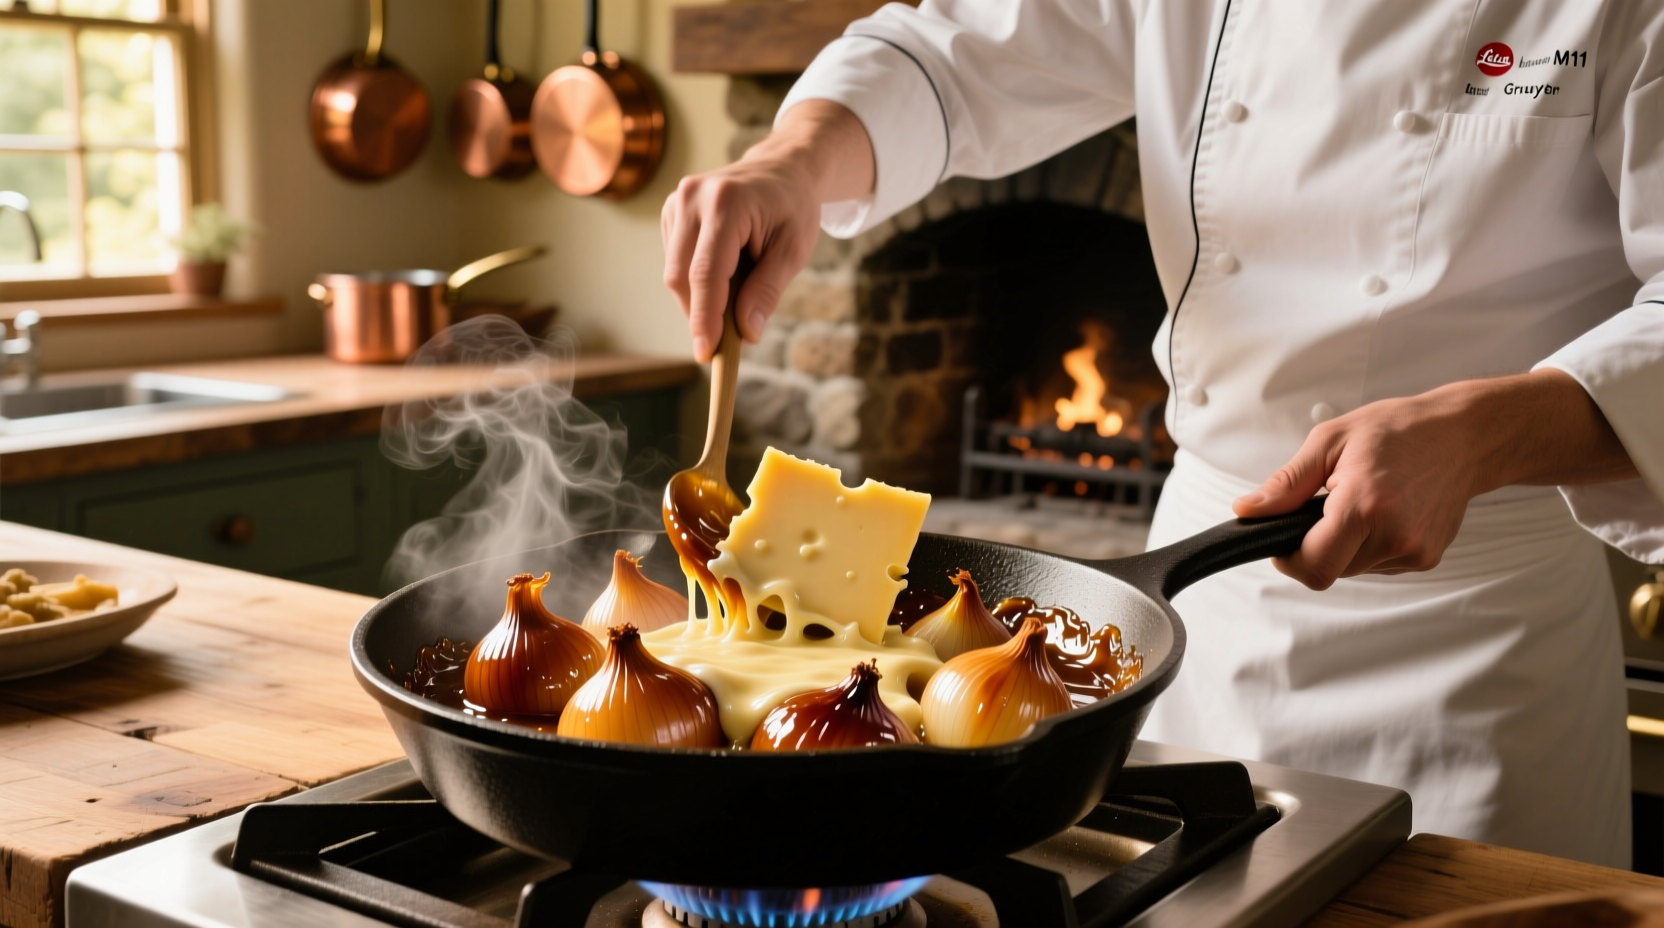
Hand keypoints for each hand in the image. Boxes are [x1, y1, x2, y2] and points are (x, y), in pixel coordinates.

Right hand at [662, 100, 874, 360]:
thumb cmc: (793, 209)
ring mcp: (677, 201)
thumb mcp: (793, 250)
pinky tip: (723, 271)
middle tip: (726, 342)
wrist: (782, 169)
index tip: (706, 353)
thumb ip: (768, 290)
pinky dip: (696, 280)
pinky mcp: (671, 211)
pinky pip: (675, 261)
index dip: (704, 317)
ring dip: (699, 297)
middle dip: (700, 314)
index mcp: (727, 202)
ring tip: (737, 290)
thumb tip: (747, 333)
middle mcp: (693, 197)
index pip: (706, 272)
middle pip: (681, 276)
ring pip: (674, 272)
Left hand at [1231, 370, 1636, 589]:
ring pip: (1354, 569)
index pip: (1313, 566)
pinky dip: (1371, 544)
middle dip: (1317, 545)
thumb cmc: (1398, 430)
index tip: (1284, 538)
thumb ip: (1286, 485)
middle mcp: (1394, 535)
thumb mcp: (1329, 442)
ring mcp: (1415, 551)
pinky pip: (1379, 564)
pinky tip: (1385, 511)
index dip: (1289, 558)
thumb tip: (1247, 511)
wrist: (1464, 436)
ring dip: (1346, 544)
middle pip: (1330, 569)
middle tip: (1328, 505)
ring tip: (1363, 501)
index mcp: (1364, 506)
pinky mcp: (1427, 558)